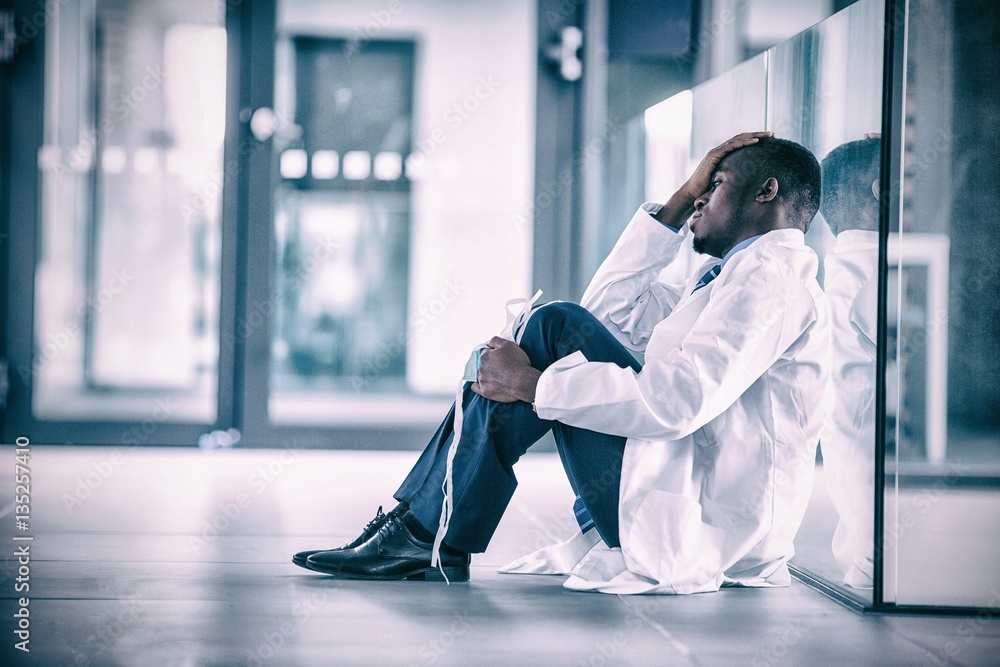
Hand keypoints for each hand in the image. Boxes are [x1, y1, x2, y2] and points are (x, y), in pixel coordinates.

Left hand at [471, 337, 541, 403]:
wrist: (524, 382)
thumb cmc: (518, 363)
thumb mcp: (509, 345)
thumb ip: (495, 340)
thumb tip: (487, 342)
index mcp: (485, 355)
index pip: (485, 352)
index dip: (493, 354)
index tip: (501, 358)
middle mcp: (481, 367)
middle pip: (482, 364)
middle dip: (490, 365)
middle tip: (502, 368)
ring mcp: (482, 380)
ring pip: (480, 375)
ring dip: (486, 375)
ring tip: (499, 378)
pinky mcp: (484, 391)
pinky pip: (475, 387)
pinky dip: (478, 385)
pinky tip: (485, 384)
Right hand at [652, 131, 773, 229]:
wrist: (693, 192)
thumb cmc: (707, 189)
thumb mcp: (725, 180)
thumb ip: (734, 176)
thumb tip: (749, 182)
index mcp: (724, 154)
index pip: (741, 143)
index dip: (755, 139)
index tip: (769, 140)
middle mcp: (720, 150)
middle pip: (742, 138)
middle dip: (758, 134)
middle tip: (773, 134)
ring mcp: (716, 151)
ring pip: (738, 139)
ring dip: (754, 136)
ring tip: (768, 136)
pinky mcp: (713, 156)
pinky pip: (731, 146)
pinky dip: (743, 142)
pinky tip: (755, 142)